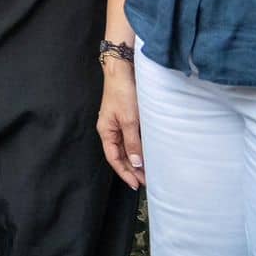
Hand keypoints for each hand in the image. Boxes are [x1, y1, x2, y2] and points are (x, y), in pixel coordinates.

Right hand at [97, 62, 143, 188]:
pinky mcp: (127, 119)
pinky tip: (148, 154)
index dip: (124, 172)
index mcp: (106, 131)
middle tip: (146, 182)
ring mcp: (119, 124)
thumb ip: (132, 142)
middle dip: (131, 170)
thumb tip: (135, 163)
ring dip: (136, 160)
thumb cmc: (122, 93)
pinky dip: (139, 148)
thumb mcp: (129, 120)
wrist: (123, 71)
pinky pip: (132, 139)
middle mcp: (111, 130)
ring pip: (127, 148)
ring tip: (149, 172)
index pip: (113, 158)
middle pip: (120, 155)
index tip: (136, 184)